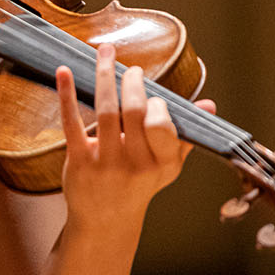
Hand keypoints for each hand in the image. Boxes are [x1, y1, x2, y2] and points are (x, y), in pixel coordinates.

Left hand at [54, 44, 214, 224]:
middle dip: (132, 82)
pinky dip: (67, 94)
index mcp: (162, 162)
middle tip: (131, 70)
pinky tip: (64, 71)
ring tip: (105, 53)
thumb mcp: (167, 165)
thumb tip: (209, 105)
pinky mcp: (79, 160)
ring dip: (105, 75)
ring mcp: (106, 162)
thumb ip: (186, 134)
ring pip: (106, 110)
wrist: (105, 221)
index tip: (153, 96)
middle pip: (134, 111)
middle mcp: (135, 164)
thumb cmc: (138, 185)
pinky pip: (72, 122)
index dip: (157, 104)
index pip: (162, 124)